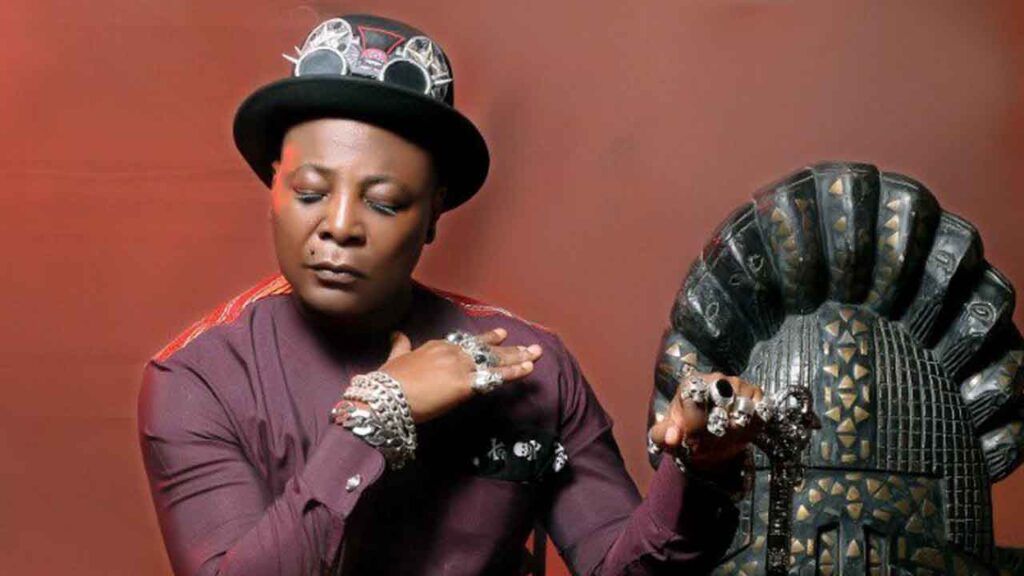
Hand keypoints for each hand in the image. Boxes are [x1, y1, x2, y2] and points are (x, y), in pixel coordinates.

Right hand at [379, 328, 542, 423]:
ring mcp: (460, 367)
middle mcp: (452, 352)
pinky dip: (513, 372)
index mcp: (437, 346)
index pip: (466, 342)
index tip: (499, 335)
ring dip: (517, 357)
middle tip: (530, 346)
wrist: (384, 396)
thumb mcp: (395, 358)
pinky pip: (494, 377)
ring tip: (536, 354)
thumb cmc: (388, 382)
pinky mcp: (465, 384)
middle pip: (486, 349)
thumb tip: (396, 334)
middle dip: (509, 348)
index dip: (485, 340)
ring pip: (495, 360)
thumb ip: (400, 345)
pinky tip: (528, 369)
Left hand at [648, 371, 763, 472]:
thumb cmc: (684, 430)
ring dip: (733, 434)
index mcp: (690, 383)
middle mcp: (716, 378)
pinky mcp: (756, 395)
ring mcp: (738, 385)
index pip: (695, 400)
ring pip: (742, 411)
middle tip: (708, 446)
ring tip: (722, 443)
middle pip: (720, 405)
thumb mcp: (666, 435)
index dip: (693, 425)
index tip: (691, 441)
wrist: (707, 435)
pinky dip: (751, 429)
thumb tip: (672, 437)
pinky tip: (739, 437)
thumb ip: (663, 435)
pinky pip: (759, 413)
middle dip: (715, 432)